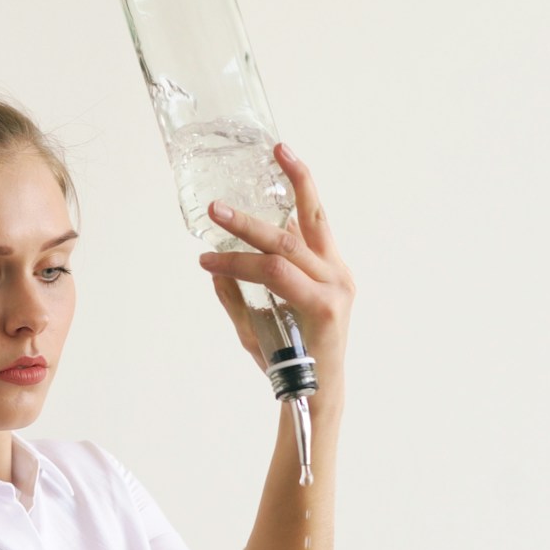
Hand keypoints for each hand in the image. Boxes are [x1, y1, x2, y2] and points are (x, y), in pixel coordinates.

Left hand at [198, 142, 356, 377]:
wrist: (311, 400)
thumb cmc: (288, 359)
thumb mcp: (258, 321)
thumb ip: (238, 293)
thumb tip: (214, 268)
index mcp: (330, 269)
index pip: (316, 215)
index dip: (301, 180)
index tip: (281, 149)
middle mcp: (336, 273)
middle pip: (305, 219)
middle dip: (276, 190)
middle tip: (236, 180)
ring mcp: (333, 288)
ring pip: (283, 248)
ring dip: (245, 231)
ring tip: (214, 218)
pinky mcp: (324, 306)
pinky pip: (275, 276)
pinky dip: (241, 266)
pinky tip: (215, 264)